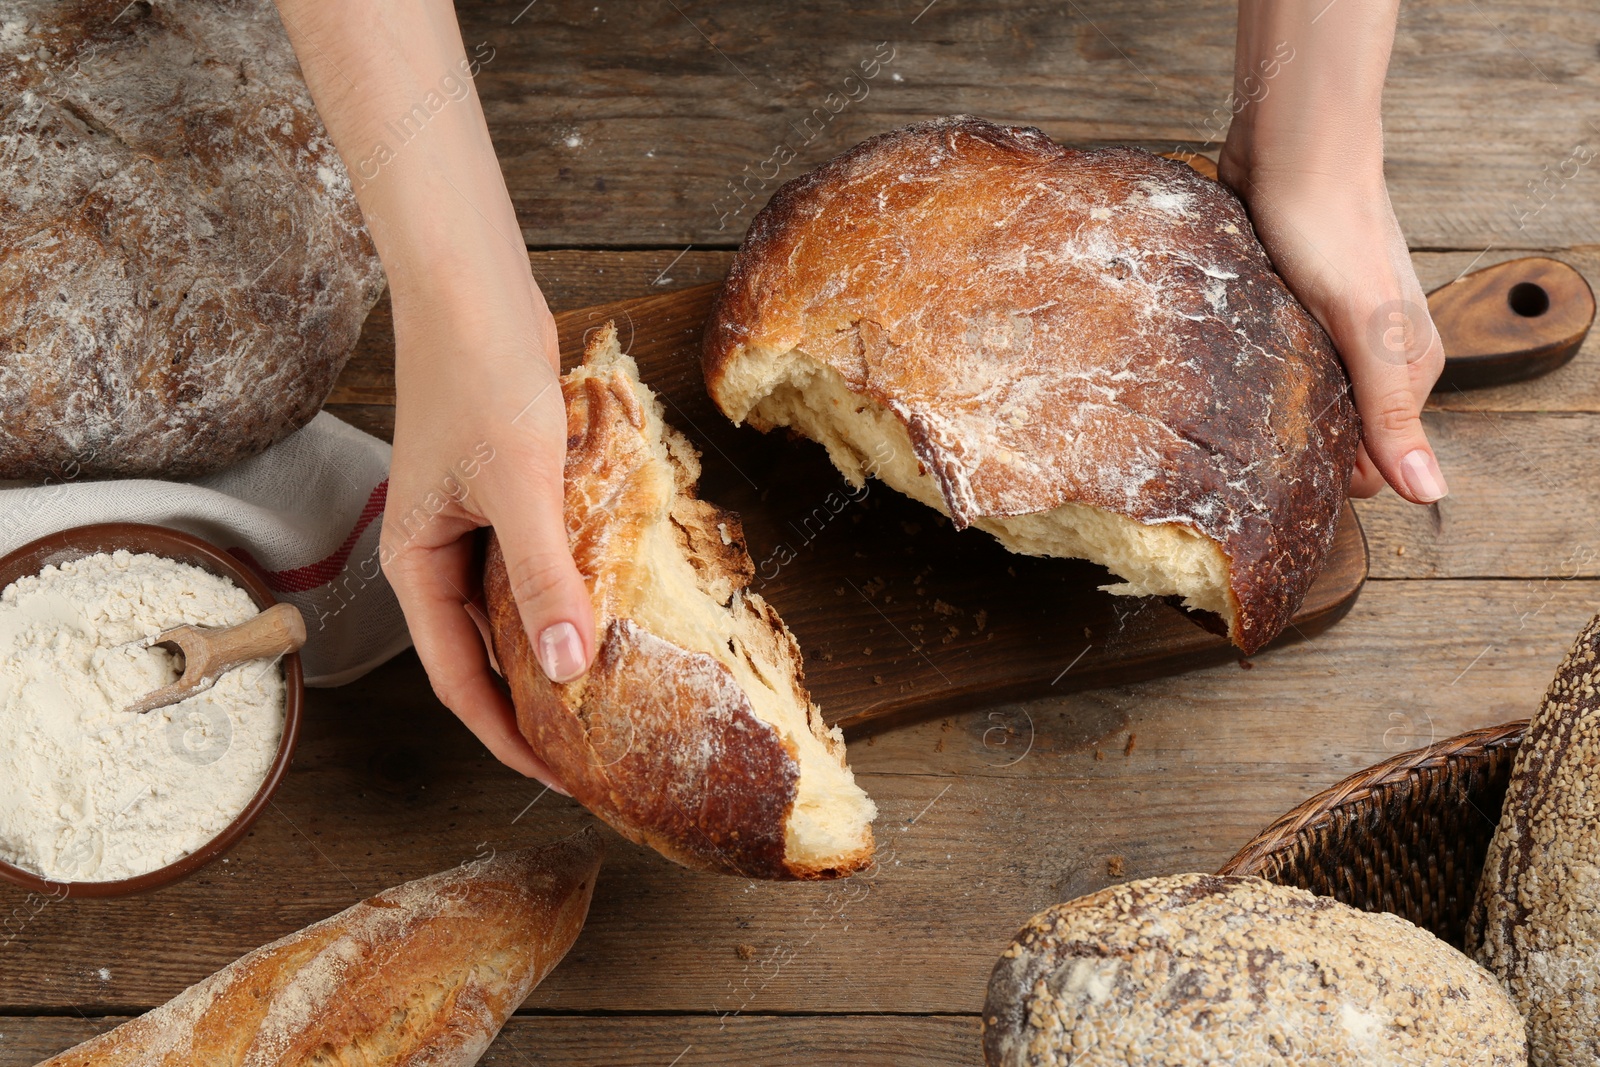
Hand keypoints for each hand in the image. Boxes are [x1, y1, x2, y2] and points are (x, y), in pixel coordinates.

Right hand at [379, 250, 593, 790]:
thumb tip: (565, 671)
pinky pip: (540, 565)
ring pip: (517, 610)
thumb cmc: (479, 376)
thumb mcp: (519, 487)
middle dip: (538, 705)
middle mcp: (439, 556)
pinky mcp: (509, 495)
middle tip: (601, 746)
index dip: (510, 738)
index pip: (461, 682)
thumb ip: (542, 580)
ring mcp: (475, 526)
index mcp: (418, 568)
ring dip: (559, 647)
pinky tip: (619, 604)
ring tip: (618, 689)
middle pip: (488, 656)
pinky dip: (573, 591)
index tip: (564, 778)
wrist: (473, 286)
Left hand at [1217, 156, 1447, 501]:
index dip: (1332, 473)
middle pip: (1336, 434)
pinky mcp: (1290, 310)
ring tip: (1236, 400)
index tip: (1285, 468)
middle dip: (1298, 442)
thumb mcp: (1364, 328)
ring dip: (1269, 409)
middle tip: (1250, 432)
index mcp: (1408, 369)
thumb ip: (1390, 412)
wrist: (1291, 150)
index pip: (1374, 463)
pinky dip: (1252, 372)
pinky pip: (1270, 364)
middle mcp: (1375, 356)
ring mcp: (1331, 332)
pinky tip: (1228, 368)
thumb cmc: (1331, 229)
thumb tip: (1429, 495)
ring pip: (1299, 400)